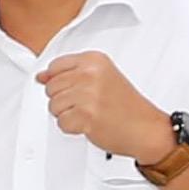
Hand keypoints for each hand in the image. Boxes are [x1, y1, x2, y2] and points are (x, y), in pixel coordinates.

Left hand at [35, 53, 175, 166]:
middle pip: (51, 87)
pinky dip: (73, 128)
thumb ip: (69, 74)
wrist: (147, 129)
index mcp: (94, 60)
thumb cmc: (127, 106)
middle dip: (65, 100)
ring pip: (53, 106)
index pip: (55, 66)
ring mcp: (88, 94)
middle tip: (87, 105)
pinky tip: (90, 124)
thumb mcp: (101, 78)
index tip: (74, 89)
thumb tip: (41, 77)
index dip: (59, 82)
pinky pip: (61, 123)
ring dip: (68, 115)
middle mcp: (90, 74)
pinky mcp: (86, 115)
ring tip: (90, 114)